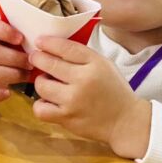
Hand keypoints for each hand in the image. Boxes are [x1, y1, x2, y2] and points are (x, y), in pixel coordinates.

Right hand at [0, 18, 31, 103]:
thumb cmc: (0, 48)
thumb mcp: (5, 37)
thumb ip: (18, 36)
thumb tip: (43, 41)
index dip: (6, 32)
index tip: (21, 39)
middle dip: (17, 59)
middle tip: (32, 62)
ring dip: (14, 75)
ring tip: (27, 74)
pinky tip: (8, 92)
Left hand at [29, 36, 151, 158]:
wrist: (125, 121)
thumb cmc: (113, 90)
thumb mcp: (104, 64)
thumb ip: (82, 55)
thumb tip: (54, 47)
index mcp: (94, 64)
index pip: (65, 47)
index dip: (48, 42)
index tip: (40, 41)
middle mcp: (83, 81)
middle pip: (49, 64)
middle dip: (37, 58)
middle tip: (36, 58)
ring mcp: (73, 101)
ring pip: (41, 86)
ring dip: (41, 82)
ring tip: (47, 82)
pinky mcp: (67, 118)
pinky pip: (40, 109)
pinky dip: (41, 104)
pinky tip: (49, 101)